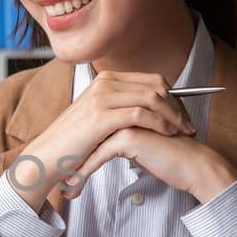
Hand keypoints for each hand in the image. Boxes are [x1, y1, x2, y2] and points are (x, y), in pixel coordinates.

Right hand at [15, 71, 196, 209]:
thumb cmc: (73, 143)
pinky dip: (160, 123)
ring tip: (183, 132)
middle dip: (179, 106)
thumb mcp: (99, 118)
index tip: (184, 116)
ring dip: (174, 116)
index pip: (152, 80)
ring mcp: (102, 97)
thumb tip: (149, 112)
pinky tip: (167, 134)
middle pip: (157, 86)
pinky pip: (141, 114)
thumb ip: (121, 109)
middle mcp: (105, 82)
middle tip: (189, 125)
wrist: (47, 156)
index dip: (174, 97)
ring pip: (152, 98)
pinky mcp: (101, 116)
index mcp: (106, 80)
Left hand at [57, 125, 236, 202]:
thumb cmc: (170, 157)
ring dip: (75, 170)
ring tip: (66, 189)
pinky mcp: (128, 136)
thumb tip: (99, 150)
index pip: (92, 129)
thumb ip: (122, 142)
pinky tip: (75, 188)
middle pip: (87, 135)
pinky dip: (85, 173)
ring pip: (89, 146)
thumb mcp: (140, 147)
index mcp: (125, 109)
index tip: (65, 171)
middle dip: (72, 161)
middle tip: (61, 183)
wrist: (193, 165)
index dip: (78, 151)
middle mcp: (123, 110)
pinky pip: (99, 156)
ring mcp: (124, 121)